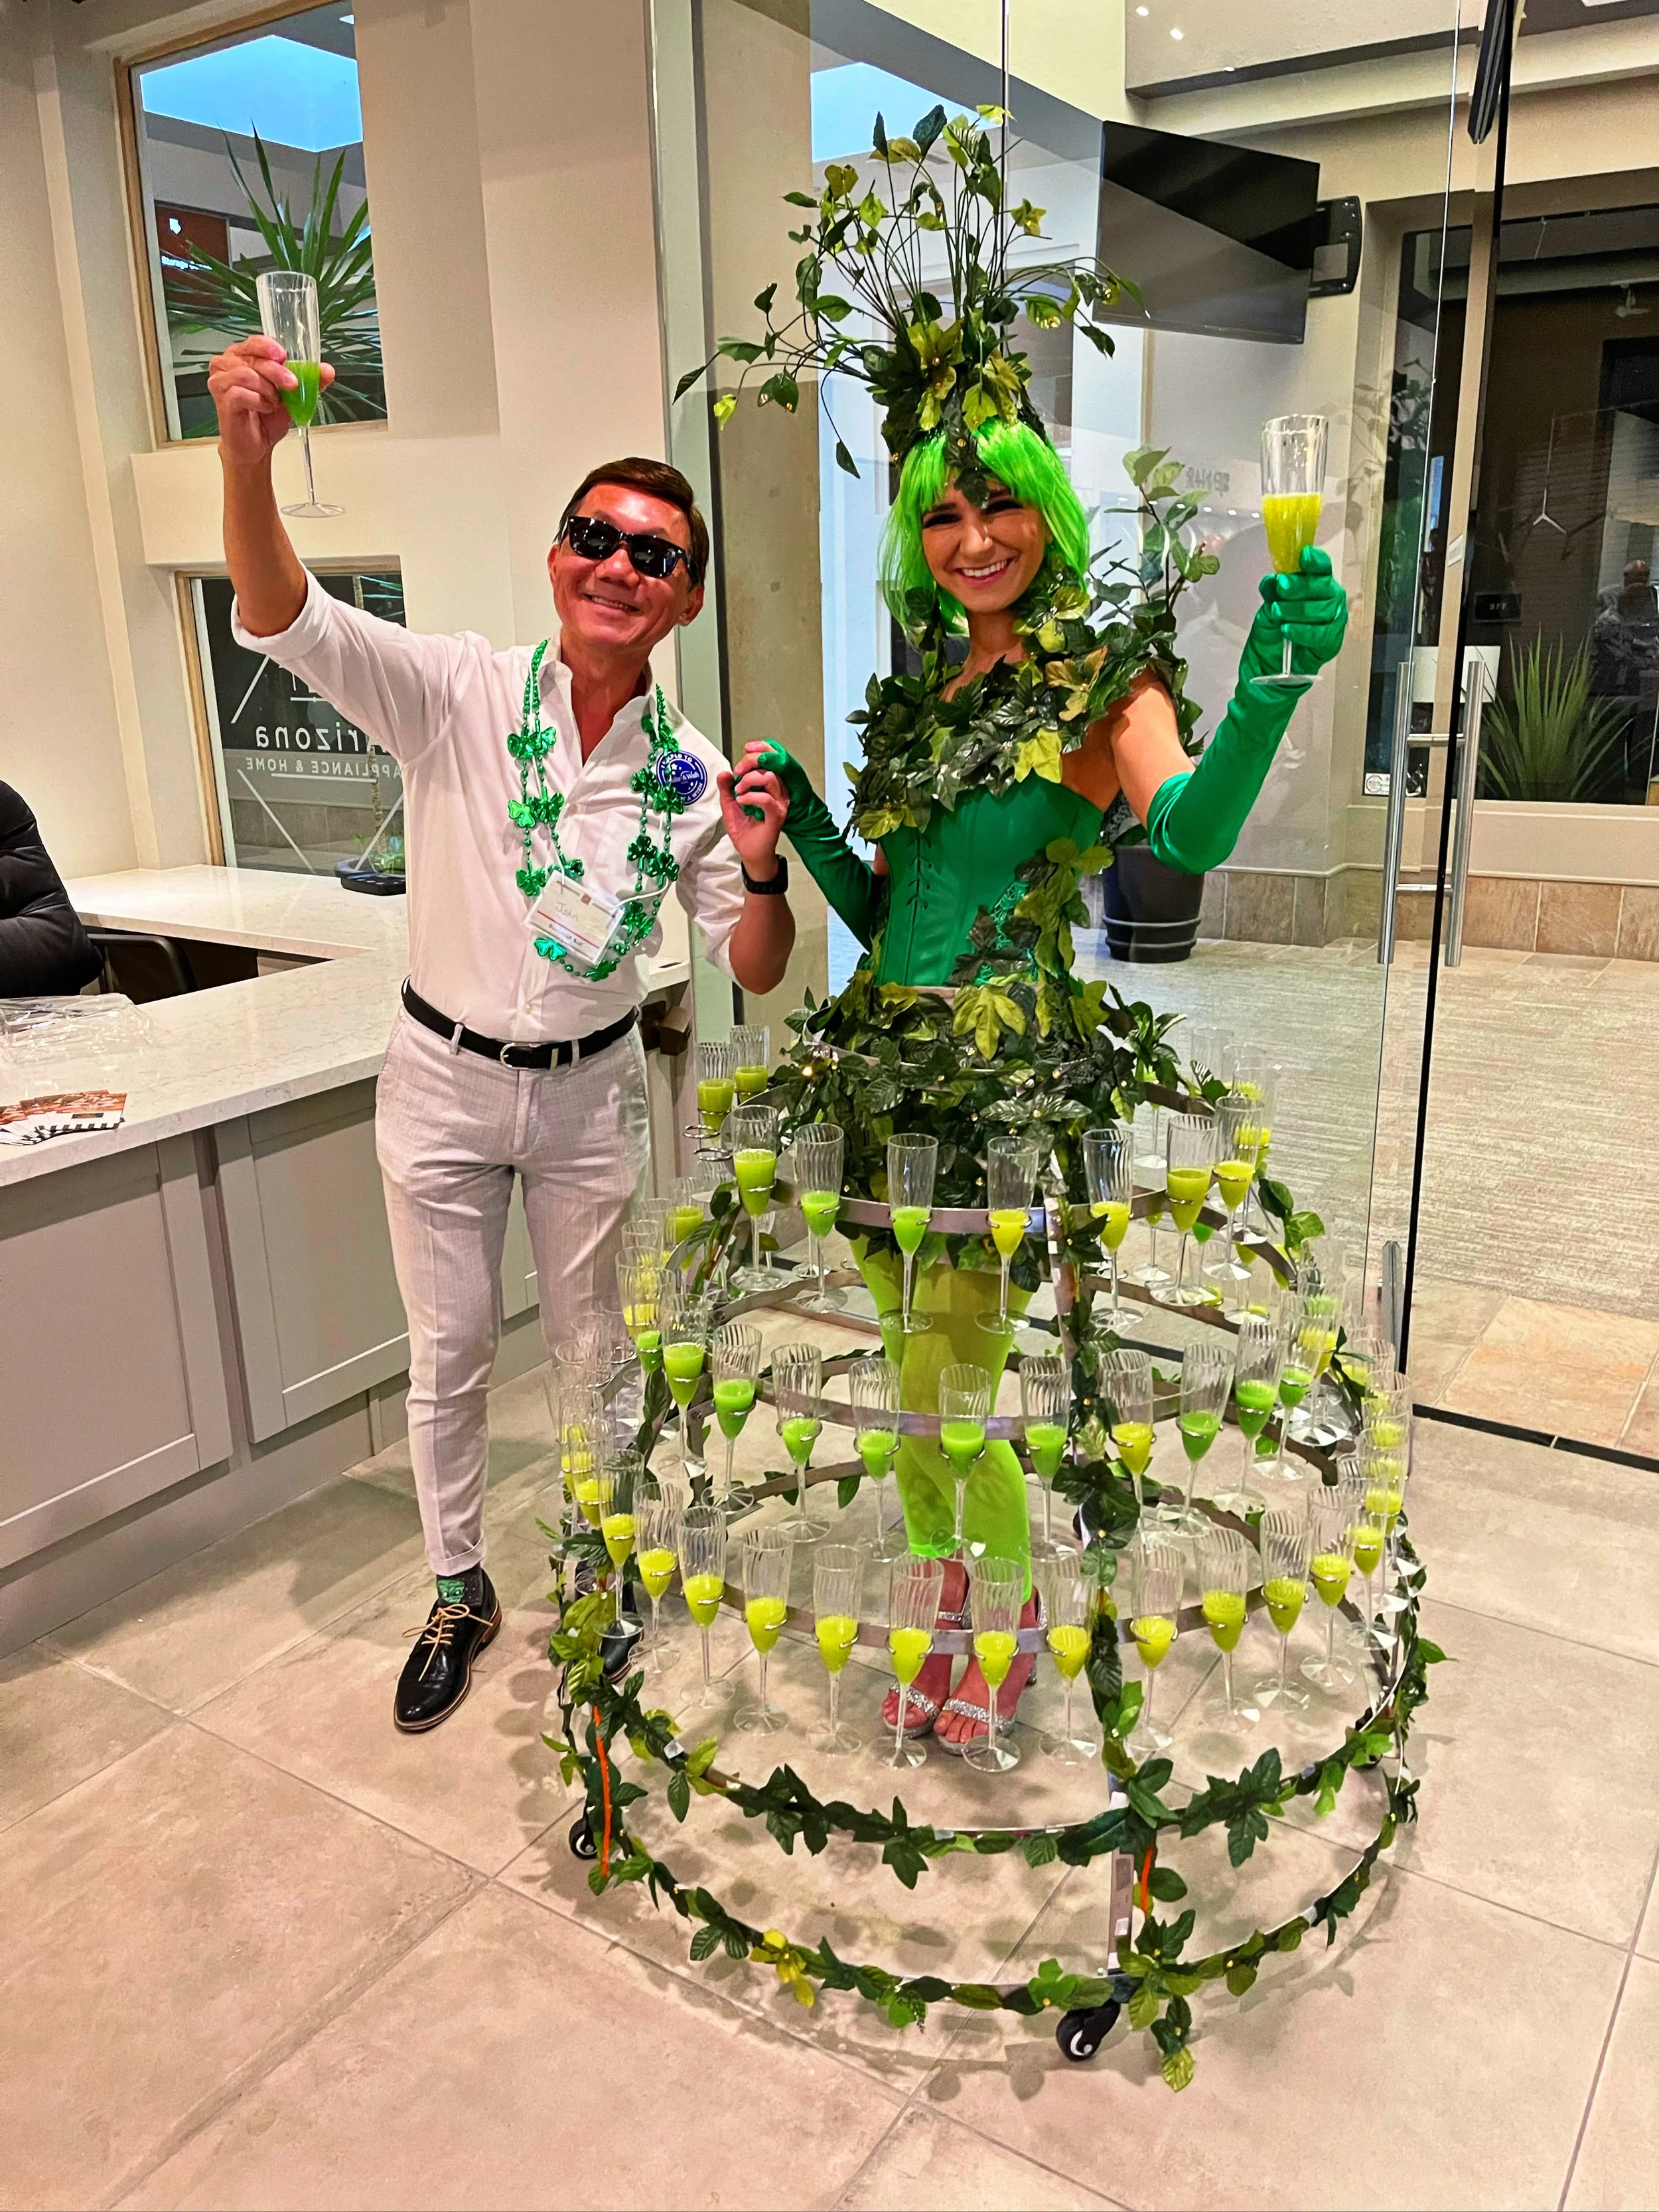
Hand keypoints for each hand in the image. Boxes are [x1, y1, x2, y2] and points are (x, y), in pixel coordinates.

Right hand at [207, 336, 335, 468]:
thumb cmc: (267, 416)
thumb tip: (328, 370)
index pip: (254, 342)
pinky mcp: (222, 398)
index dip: (269, 347)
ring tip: (274, 403)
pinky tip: (264, 409)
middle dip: (277, 372)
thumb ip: (309, 381)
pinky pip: (241, 394)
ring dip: (268, 390)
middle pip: (253, 358)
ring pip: (247, 375)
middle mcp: (228, 363)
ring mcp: (221, 380)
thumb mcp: (293, 395)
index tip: (283, 356)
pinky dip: (259, 402)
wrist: (257, 444)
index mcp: (243, 355)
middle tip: (291, 385)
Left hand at [718, 757, 787, 879]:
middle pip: (768, 766)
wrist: (750, 852)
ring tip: (739, 793)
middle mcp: (778, 793)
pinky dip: (751, 797)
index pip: (766, 763)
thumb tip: (724, 772)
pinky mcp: (777, 815)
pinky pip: (766, 799)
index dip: (751, 759)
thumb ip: (726, 788)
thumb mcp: (729, 805)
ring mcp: (779, 803)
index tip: (737, 769)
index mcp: (769, 787)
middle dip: (748, 768)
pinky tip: (742, 801)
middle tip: (736, 781)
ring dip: (749, 781)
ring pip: (769, 778)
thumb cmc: (745, 830)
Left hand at [1244, 545, 1347, 678]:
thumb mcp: (1267, 607)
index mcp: (1316, 583)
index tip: (1304, 556)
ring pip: (1320, 610)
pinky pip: (1319, 634)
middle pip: (1322, 586)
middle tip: (1282, 586)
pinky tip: (1287, 629)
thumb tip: (1271, 581)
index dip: (1315, 561)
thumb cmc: (1273, 630)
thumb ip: (1271, 592)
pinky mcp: (1331, 641)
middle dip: (1299, 586)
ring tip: (1277, 612)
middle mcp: (1329, 598)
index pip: (1321, 567)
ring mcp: (1333, 620)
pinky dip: (1301, 631)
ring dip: (1296, 610)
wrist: (1269, 663)